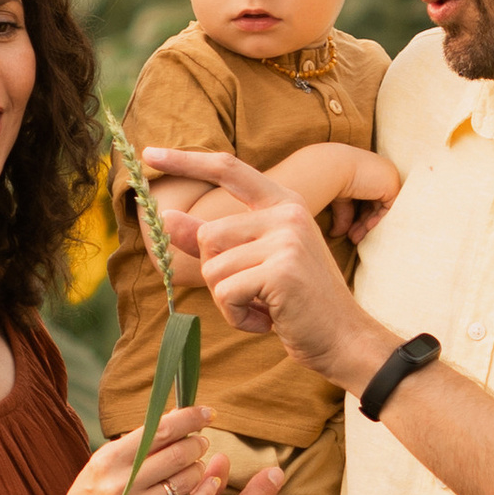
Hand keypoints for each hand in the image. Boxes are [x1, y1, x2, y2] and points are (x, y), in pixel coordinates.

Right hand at [58, 401, 223, 494]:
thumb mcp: (101, 467)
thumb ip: (136, 444)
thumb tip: (176, 415)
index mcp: (107, 460)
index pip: (159, 430)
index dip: (189, 418)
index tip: (206, 412)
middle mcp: (120, 485)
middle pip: (177, 454)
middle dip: (197, 444)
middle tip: (200, 443)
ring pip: (186, 480)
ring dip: (198, 469)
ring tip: (194, 467)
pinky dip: (205, 493)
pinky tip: (210, 483)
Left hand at [173, 145, 389, 383]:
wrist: (345, 340)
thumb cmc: (300, 304)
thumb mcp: (256, 265)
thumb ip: (215, 242)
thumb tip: (167, 217)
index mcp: (283, 203)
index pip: (229, 168)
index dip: (186, 160)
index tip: (148, 154)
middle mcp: (286, 213)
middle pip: (208, 236)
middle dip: (218, 276)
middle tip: (255, 294)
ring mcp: (286, 238)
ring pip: (213, 268)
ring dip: (228, 300)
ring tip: (265, 307)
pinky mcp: (280, 269)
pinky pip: (225, 293)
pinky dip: (238, 316)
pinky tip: (269, 321)